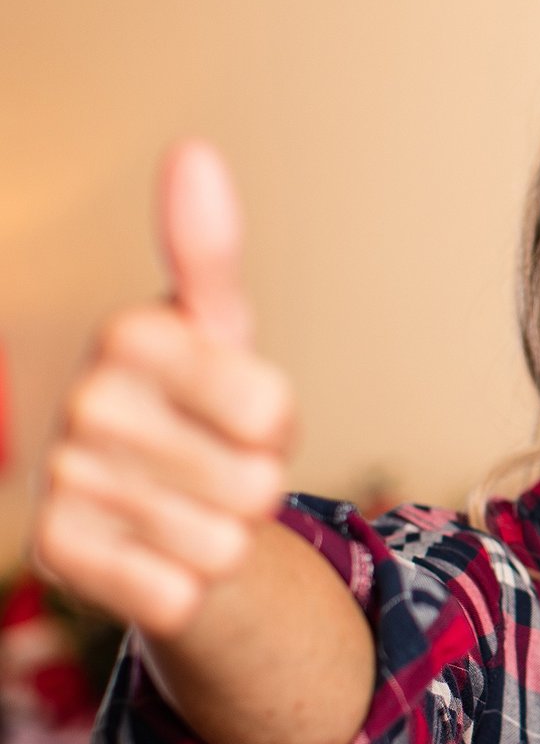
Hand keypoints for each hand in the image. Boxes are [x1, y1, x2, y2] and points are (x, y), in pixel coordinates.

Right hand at [33, 142, 295, 638]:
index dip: (278, 422)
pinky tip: (158, 553)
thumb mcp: (222, 328)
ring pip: (221, 539)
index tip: (245, 407)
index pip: (270, 404)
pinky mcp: (57, 556)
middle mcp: (84, 401)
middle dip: (256, 482)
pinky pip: (178, 592)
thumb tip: (192, 151)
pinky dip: (189, 585)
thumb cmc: (204, 406)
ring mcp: (64, 480)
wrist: (159, 505)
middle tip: (217, 464)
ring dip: (224, 532)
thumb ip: (210, 252)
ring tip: (191, 503)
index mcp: (133, 334)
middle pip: (254, 478)